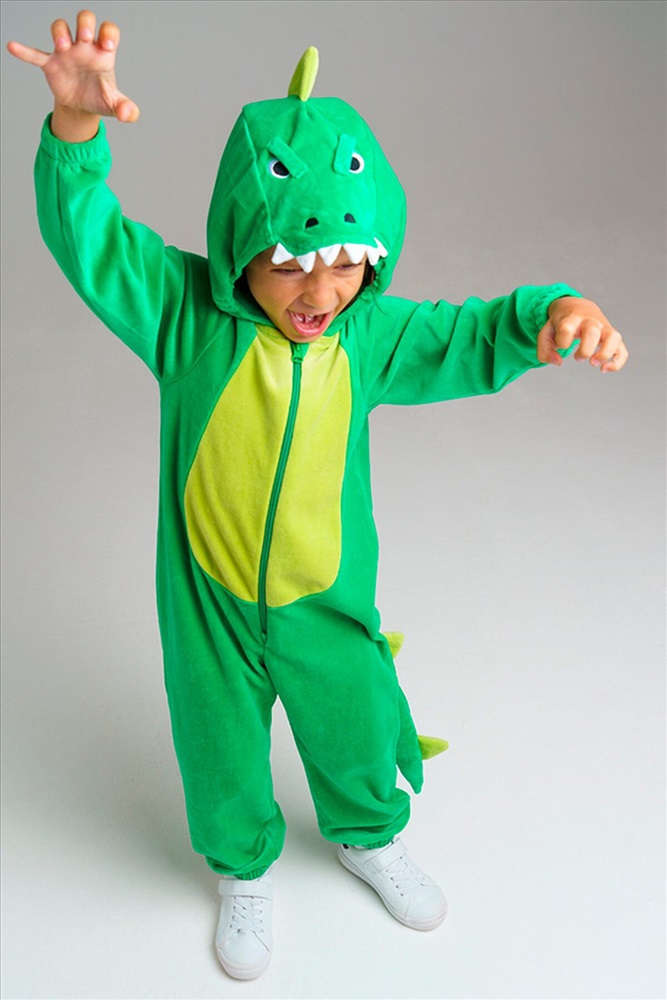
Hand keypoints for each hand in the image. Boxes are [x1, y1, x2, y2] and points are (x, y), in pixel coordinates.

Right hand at [7, 10, 138, 139]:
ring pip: (61, 28)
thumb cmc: (100, 98)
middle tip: (84, 38)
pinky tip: (13, 47)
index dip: (108, 32)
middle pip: (84, 20)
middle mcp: (85, 47)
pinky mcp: (51, 64)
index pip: (108, 30)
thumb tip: (128, 114)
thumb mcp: (115, 106)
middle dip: (84, 24)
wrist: (82, 107)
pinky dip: (25, 51)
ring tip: (63, 48)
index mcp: (103, 53)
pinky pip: (36, 54)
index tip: (107, 45)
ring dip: (61, 33)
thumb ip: (127, 110)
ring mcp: (67, 53)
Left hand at [537, 297, 627, 372]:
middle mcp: (590, 321)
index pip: (566, 328)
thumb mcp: (546, 333)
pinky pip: (622, 350)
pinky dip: (617, 362)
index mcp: (572, 319)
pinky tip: (604, 369)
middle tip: (577, 358)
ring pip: (613, 337)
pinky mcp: (612, 338)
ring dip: (604, 353)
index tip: (561, 345)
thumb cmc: (561, 323)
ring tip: (593, 363)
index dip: (563, 341)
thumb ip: (545, 350)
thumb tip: (558, 363)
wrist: (579, 308)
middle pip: (592, 331)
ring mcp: (604, 329)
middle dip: (584, 349)